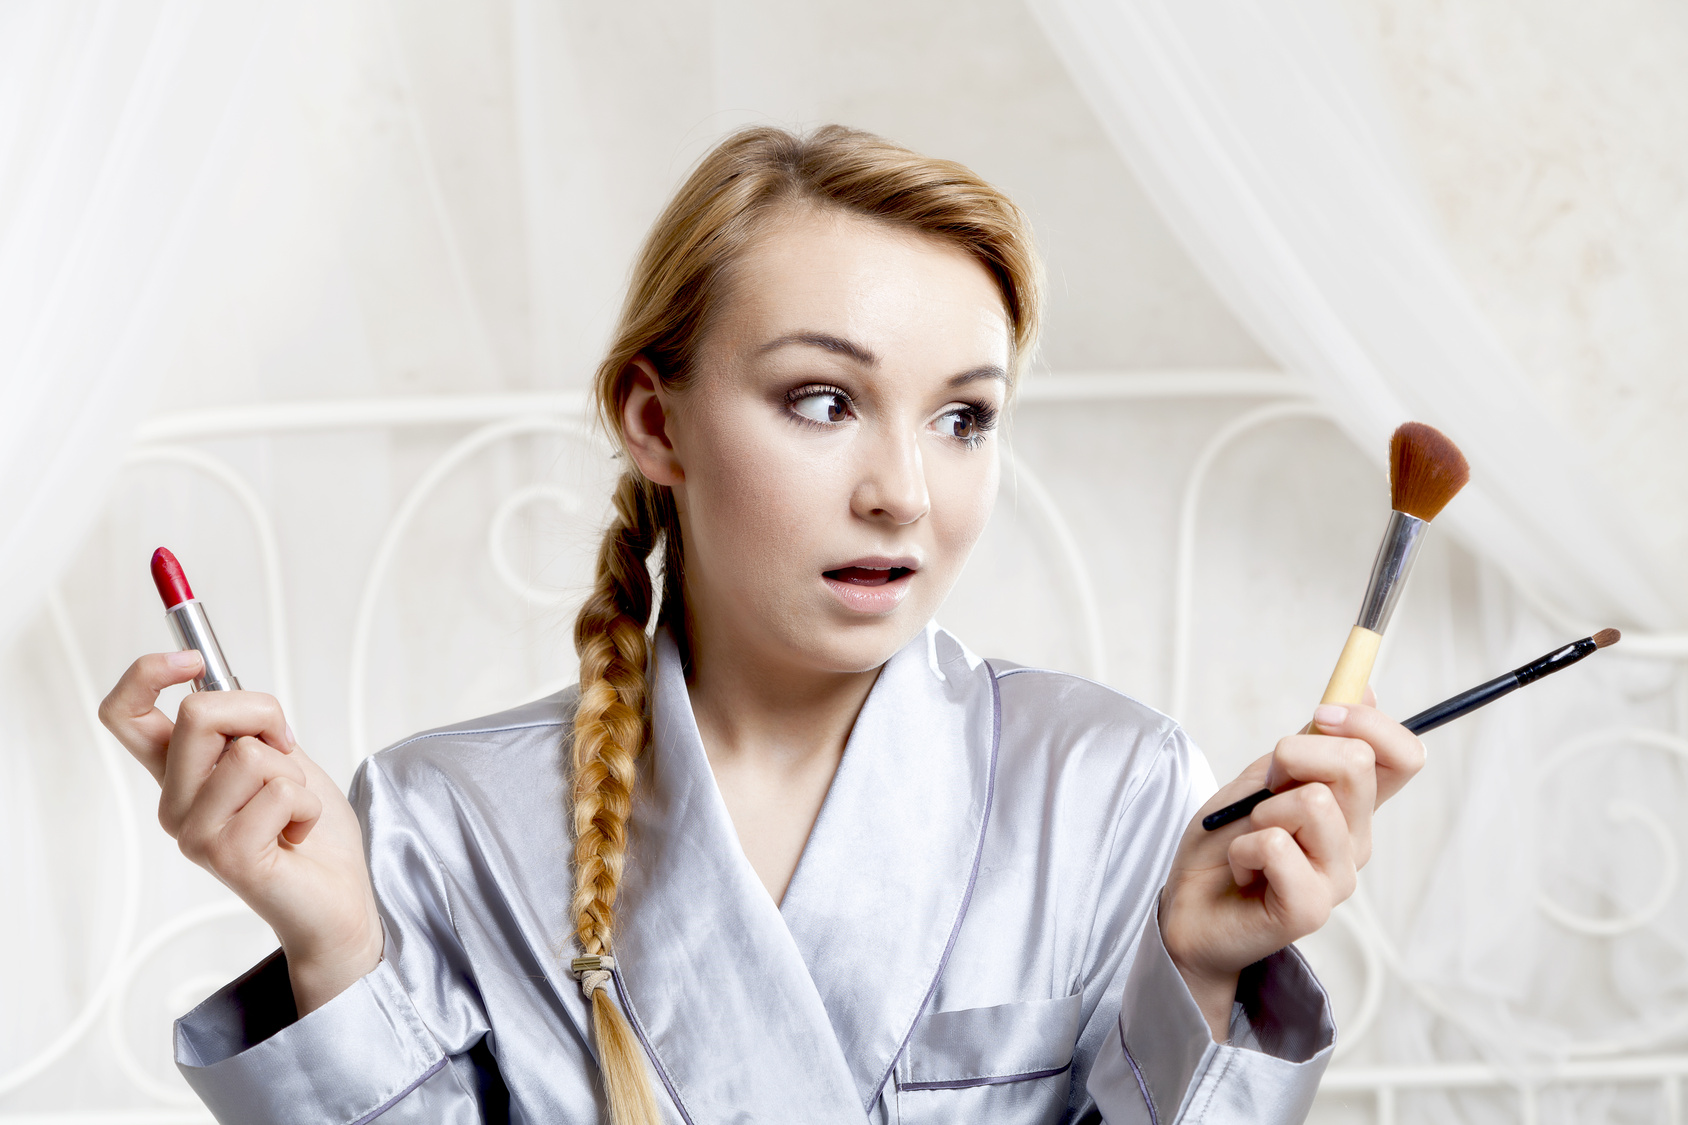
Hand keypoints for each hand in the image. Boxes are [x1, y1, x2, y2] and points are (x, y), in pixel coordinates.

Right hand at [99, 652, 383, 1014]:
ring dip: (293, 772)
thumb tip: (212, 671)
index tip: (191, 659)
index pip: (123, 716)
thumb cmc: (308, 827)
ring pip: (250, 754)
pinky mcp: (227, 856)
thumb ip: (246, 724)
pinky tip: (299, 834)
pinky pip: (282, 791)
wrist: (337, 898)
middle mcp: (175, 803)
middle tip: (285, 747)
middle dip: (261, 712)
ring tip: (293, 808)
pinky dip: (309, 804)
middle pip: (197, 713)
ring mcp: (194, 832)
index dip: (145, 674)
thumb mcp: (279, 755)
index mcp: (178, 774)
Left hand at [1159, 689, 1425, 1039]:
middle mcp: (1355, 841)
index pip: (1404, 757)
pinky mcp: (1310, 909)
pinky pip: (1275, 845)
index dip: (1371, 723)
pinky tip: (1242, 869)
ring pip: (1313, 803)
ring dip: (1261, 810)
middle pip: (1356, 764)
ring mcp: (1338, 878)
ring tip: (1249, 839)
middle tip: (1264, 793)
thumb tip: (1361, 687)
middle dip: (1293, 756)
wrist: (1188, 907)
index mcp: (1351, 807)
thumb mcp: (1263, 777)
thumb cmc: (1226, 842)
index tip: (1321, 714)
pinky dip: (1242, 847)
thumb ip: (1311, 742)